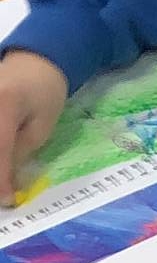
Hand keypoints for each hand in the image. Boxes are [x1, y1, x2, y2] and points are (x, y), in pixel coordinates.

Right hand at [0, 49, 68, 204]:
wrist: (33, 62)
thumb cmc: (45, 95)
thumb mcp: (41, 127)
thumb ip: (19, 152)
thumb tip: (6, 182)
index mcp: (5, 103)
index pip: (0, 149)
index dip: (1, 179)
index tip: (7, 200)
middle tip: (3, 197)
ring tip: (5, 184)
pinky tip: (3, 165)